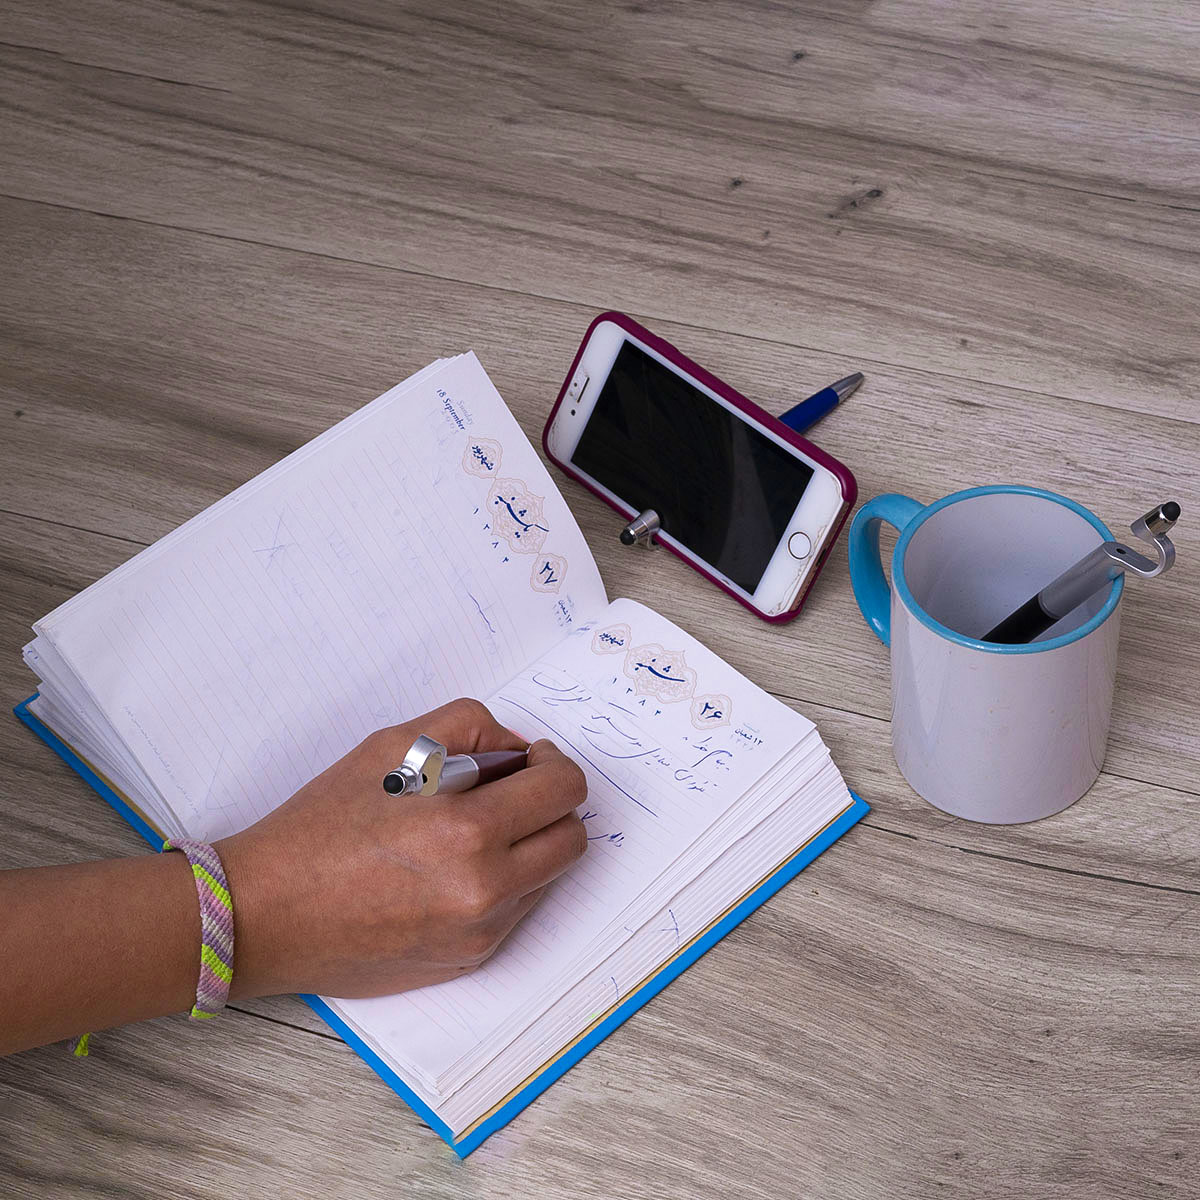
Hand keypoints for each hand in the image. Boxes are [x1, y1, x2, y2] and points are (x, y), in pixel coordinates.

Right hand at [215, 699, 587, 999]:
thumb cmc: (321, 826)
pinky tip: (451, 869)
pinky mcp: (468, 960)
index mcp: (469, 832)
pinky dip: (502, 883)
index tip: (530, 761)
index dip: (553, 765)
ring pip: (549, 877)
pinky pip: (516, 911)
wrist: (266, 913)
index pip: (564, 790)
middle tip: (510, 791)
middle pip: (571, 839)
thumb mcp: (392, 744)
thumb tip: (518, 751)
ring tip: (471, 830)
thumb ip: (470, 728)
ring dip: (529, 846)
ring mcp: (480, 934)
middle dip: (551, 806)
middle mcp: (484, 891)